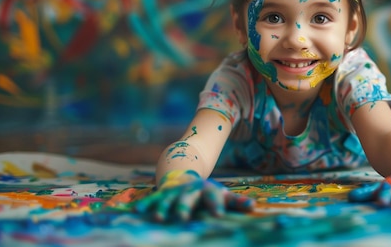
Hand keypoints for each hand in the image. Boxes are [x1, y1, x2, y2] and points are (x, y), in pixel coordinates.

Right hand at [133, 170, 254, 221]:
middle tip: (182, 218)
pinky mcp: (161, 194)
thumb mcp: (221, 193)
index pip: (213, 197)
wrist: (183, 171)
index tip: (219, 214)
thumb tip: (253, 207)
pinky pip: (152, 199)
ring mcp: (174, 192)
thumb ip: (235, 202)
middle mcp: (189, 190)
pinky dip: (145, 204)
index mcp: (207, 190)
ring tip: (158, 217)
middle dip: (184, 208)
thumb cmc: (206, 191)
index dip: (216, 204)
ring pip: (168, 200)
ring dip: (162, 208)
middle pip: (187, 199)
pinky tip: (137, 211)